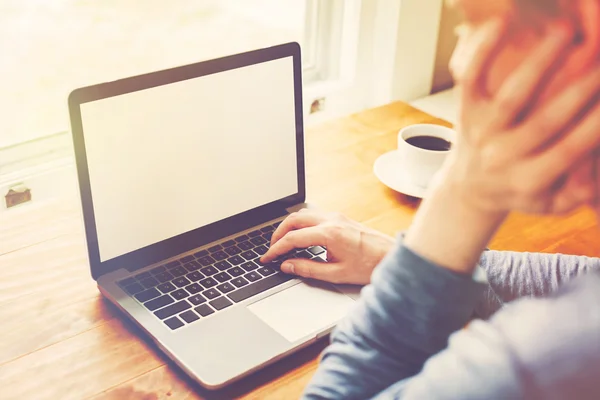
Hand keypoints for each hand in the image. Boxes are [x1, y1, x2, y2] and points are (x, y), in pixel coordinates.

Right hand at [260, 209, 394, 284]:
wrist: (391, 256)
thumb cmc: (368, 266)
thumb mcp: (336, 273)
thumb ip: (308, 269)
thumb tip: (287, 266)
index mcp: (329, 234)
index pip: (293, 238)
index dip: (276, 249)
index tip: (267, 258)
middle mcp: (331, 220)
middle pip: (293, 220)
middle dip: (278, 234)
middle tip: (271, 248)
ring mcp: (336, 216)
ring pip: (303, 214)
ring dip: (289, 226)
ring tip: (283, 242)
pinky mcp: (340, 218)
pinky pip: (313, 215)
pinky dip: (301, 224)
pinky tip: (300, 236)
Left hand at [444, 17, 599, 214]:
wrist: (469, 188)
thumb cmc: (522, 190)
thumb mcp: (552, 202)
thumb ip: (580, 190)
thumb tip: (598, 166)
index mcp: (528, 180)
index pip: (569, 149)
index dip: (595, 124)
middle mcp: (501, 156)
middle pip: (545, 121)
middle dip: (581, 89)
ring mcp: (480, 132)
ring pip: (511, 95)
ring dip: (540, 62)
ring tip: (567, 32)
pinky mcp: (464, 111)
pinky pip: (471, 79)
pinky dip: (482, 52)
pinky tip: (502, 24)